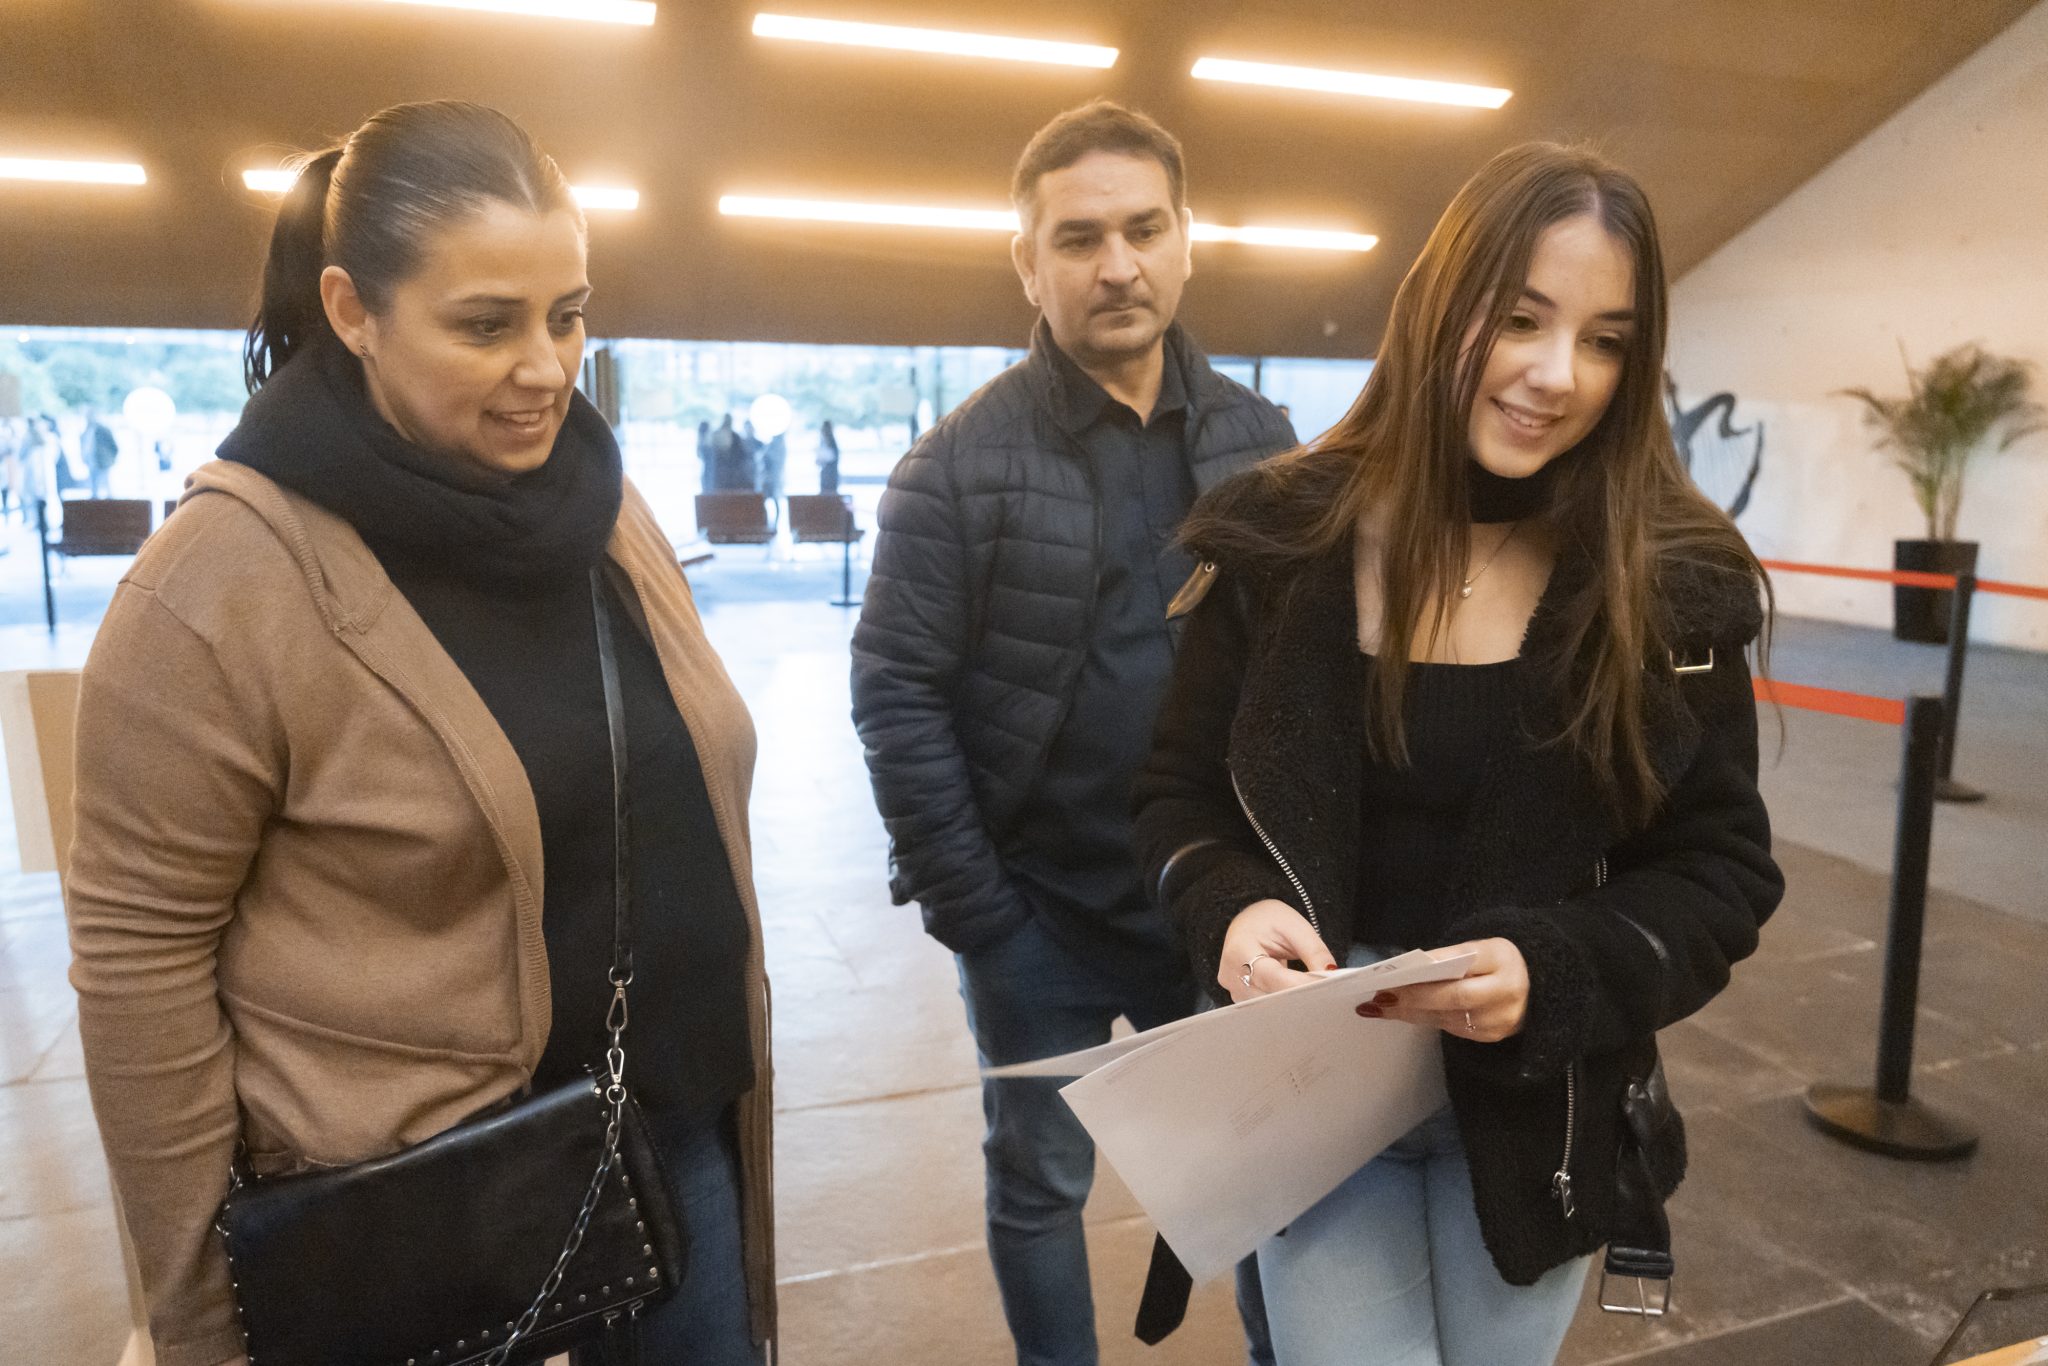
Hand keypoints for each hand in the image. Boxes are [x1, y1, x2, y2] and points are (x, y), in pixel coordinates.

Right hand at [1219, 900, 1337, 1002]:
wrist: (1248, 922)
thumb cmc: (1268, 920)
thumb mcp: (1295, 926)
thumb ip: (1315, 951)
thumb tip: (1332, 975)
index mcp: (1239, 949)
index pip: (1273, 977)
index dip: (1300, 986)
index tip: (1326, 988)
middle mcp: (1230, 974)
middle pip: (1270, 997)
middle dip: (1300, 996)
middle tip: (1327, 994)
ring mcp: (1233, 989)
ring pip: (1268, 1008)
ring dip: (1293, 1003)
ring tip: (1313, 993)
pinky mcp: (1239, 998)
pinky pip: (1265, 1008)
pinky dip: (1284, 1003)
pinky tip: (1297, 997)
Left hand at [1361, 938, 1529, 1042]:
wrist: (1535, 987)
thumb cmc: (1495, 962)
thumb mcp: (1479, 948)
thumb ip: (1448, 956)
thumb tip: (1408, 969)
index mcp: (1502, 959)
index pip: (1462, 963)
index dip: (1429, 971)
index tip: (1396, 974)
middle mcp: (1507, 992)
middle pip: (1455, 998)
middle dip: (1414, 998)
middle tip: (1380, 997)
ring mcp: (1501, 1019)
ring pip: (1448, 1017)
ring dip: (1412, 1013)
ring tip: (1381, 1006)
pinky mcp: (1492, 1037)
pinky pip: (1452, 1028)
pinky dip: (1426, 1019)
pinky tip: (1404, 1013)